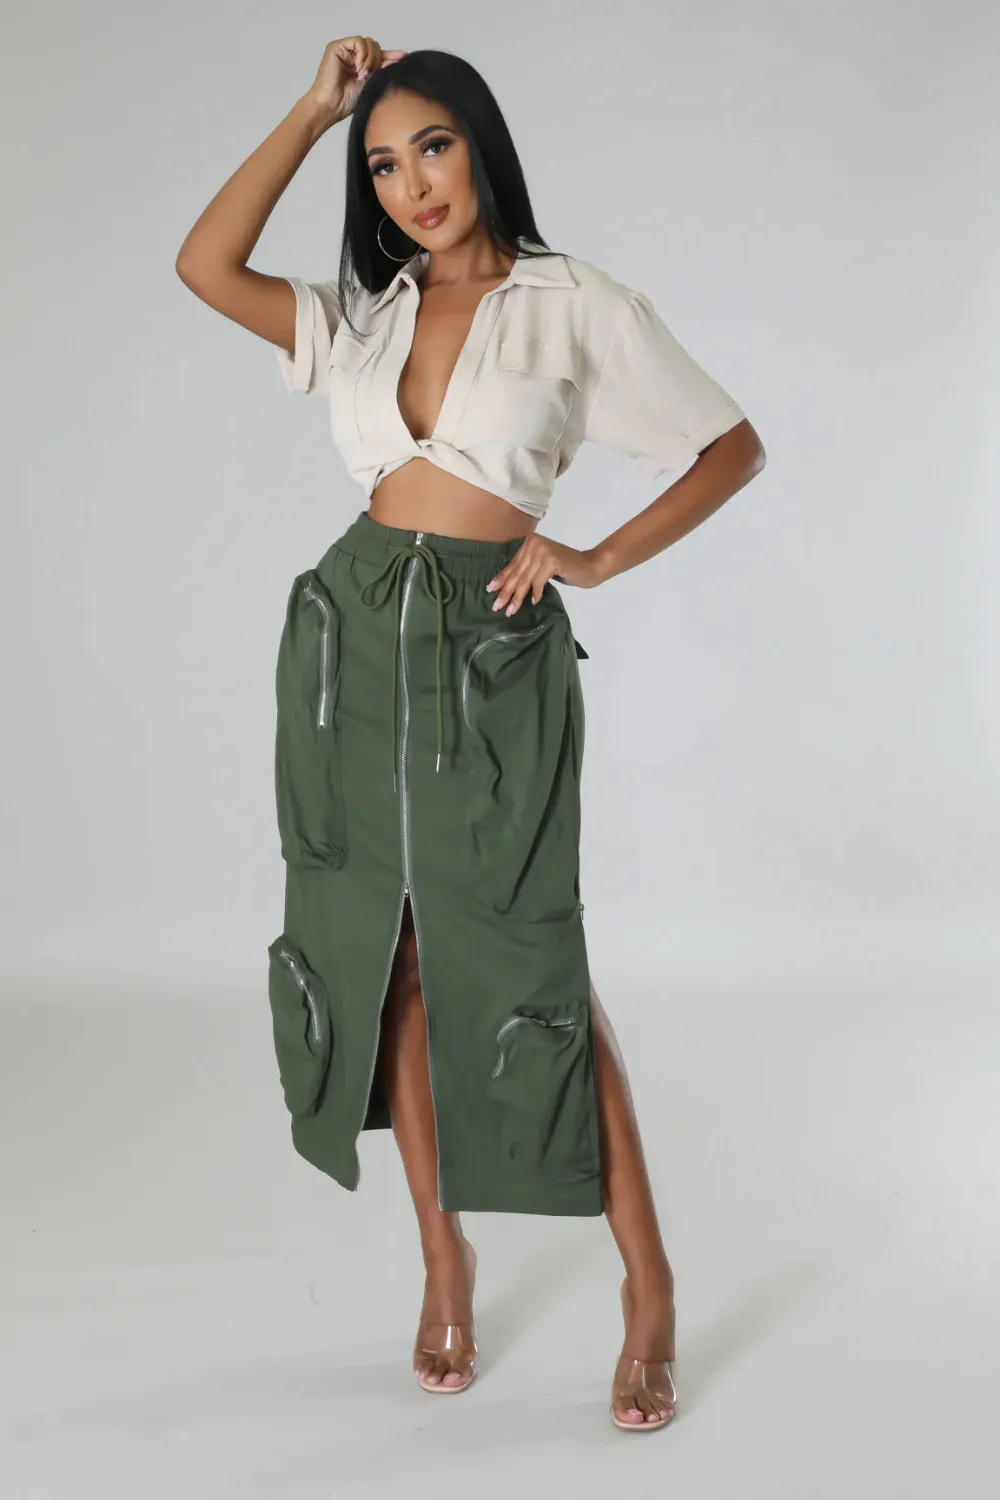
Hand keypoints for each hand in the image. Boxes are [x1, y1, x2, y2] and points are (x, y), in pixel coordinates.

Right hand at [305, 37, 407, 123]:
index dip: (391, 55)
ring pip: (368, 42)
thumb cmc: (346, 102)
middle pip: (375, 46)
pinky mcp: (336, 47)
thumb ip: (382, 70)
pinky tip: (359, 68)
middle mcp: (352, 55)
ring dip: (370, 58)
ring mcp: (344, 50)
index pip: (379, 55)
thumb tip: (400, 58)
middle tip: (371, 75)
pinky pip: (358, 41)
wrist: (330, 107)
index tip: (404, 57)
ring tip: (363, 74)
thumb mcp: (371, 84)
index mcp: (361, 64)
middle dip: (378, 60)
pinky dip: (362, 54)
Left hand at [485, 536, 606, 614]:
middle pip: (517, 573)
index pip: (513, 565)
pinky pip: (538, 581)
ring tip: (511, 610)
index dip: (501, 579)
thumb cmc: (566, 568)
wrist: (590, 565)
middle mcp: (534, 543)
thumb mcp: (541, 566)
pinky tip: (534, 602)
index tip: (490, 591)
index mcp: (530, 542)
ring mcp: (543, 551)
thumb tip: (503, 585)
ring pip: (525, 579)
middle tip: (496, 606)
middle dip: (506, 592)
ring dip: (518, 597)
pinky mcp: (552, 561)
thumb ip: (526, 570)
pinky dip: (536, 593)